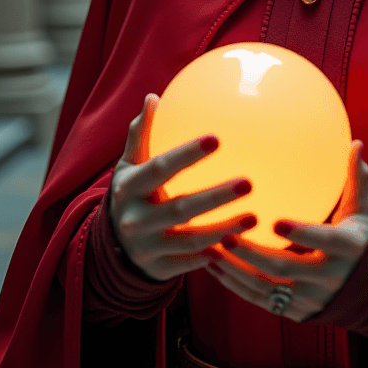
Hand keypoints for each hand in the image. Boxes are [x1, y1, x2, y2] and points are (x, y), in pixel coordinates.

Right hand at [108, 93, 256, 281]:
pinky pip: (192, 263)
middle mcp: (135, 219)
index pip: (160, 168)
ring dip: (225, 229)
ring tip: (256, 218)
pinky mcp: (160, 269)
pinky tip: (243, 247)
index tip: (217, 138)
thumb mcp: (129, 165)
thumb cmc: (133, 191)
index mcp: (129, 188)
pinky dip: (217, 256)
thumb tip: (153, 97)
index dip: (187, 154)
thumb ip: (141, 134)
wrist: (111, 245)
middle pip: (180, 208)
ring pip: (191, 240)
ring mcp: (147, 247)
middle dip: (215, 197)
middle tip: (249, 182)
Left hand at [205, 140, 367, 320]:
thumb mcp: (364, 211)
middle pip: (285, 267)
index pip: (324, 240)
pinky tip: (213, 266)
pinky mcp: (295, 312)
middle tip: (227, 235)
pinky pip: (260, 300)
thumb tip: (356, 143)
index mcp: (347, 248)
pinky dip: (235, 284)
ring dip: (236, 270)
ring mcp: (309, 298)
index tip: (276, 222)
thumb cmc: (362, 238)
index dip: (301, 233)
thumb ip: (356, 180)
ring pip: (267, 288)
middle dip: (253, 254)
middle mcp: (328, 277)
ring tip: (211, 250)